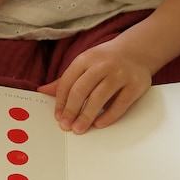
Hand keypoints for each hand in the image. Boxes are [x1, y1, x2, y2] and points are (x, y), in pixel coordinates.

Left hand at [37, 42, 152, 132]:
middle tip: (66, 125)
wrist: (136, 50)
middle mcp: (102, 65)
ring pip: (99, 97)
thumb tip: (43, 91)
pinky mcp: (135, 85)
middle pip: (81, 90)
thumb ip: (65, 79)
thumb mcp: (84, 64)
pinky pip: (120, 103)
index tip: (57, 116)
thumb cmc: (106, 61)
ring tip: (79, 128)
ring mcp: (120, 74)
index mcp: (86, 59)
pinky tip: (99, 124)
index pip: (68, 81)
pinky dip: (108, 115)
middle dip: (71, 110)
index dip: (61, 101)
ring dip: (86, 115)